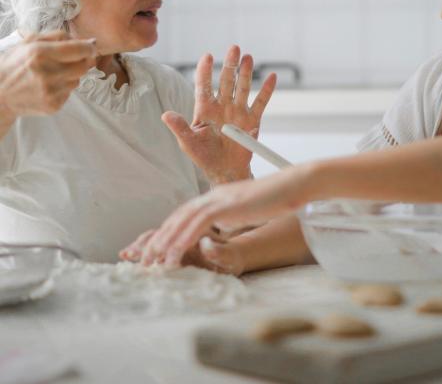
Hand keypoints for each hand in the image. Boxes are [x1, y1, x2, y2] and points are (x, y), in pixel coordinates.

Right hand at [0, 31, 96, 121]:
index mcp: (39, 53)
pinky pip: (70, 92)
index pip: (79, 50)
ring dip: (72, 74)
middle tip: (76, 59)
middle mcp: (47, 73)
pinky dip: (64, 87)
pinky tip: (49, 85)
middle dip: (84, 60)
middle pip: (84, 66)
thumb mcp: (29, 43)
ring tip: (54, 73)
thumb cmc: (14, 65)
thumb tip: (85, 40)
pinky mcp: (54, 105)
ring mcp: (51, 92)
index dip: (89, 48)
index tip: (90, 47)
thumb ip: (57, 36)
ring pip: (78, 79)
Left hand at [124, 167, 311, 267]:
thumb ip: (229, 216)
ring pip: (183, 220)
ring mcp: (219, 198)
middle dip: (159, 239)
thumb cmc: (274, 199)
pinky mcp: (227, 204)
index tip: (157, 251)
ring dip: (166, 241)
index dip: (169, 232)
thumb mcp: (246, 209)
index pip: (185, 214)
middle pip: (178, 216)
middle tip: (144, 260)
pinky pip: (198, 223)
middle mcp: (213, 196)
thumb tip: (220, 227)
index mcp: (216, 197)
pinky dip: (183, 238)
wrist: (291, 185)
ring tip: (153, 261)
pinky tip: (174, 253)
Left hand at [162, 45, 275, 182]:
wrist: (225, 170)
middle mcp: (222, 106)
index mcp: (205, 109)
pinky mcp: (252, 120)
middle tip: (234, 48)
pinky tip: (271, 77)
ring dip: (245, 73)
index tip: (207, 56)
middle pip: (226, 81)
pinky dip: (267, 90)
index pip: (203, 86)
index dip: (205, 71)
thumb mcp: (188, 143)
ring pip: (242, 88)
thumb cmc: (204, 156)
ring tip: (248, 57)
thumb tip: (165, 115)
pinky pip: (260, 103)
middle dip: (230, 65)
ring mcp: (238, 112)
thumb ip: (180, 128)